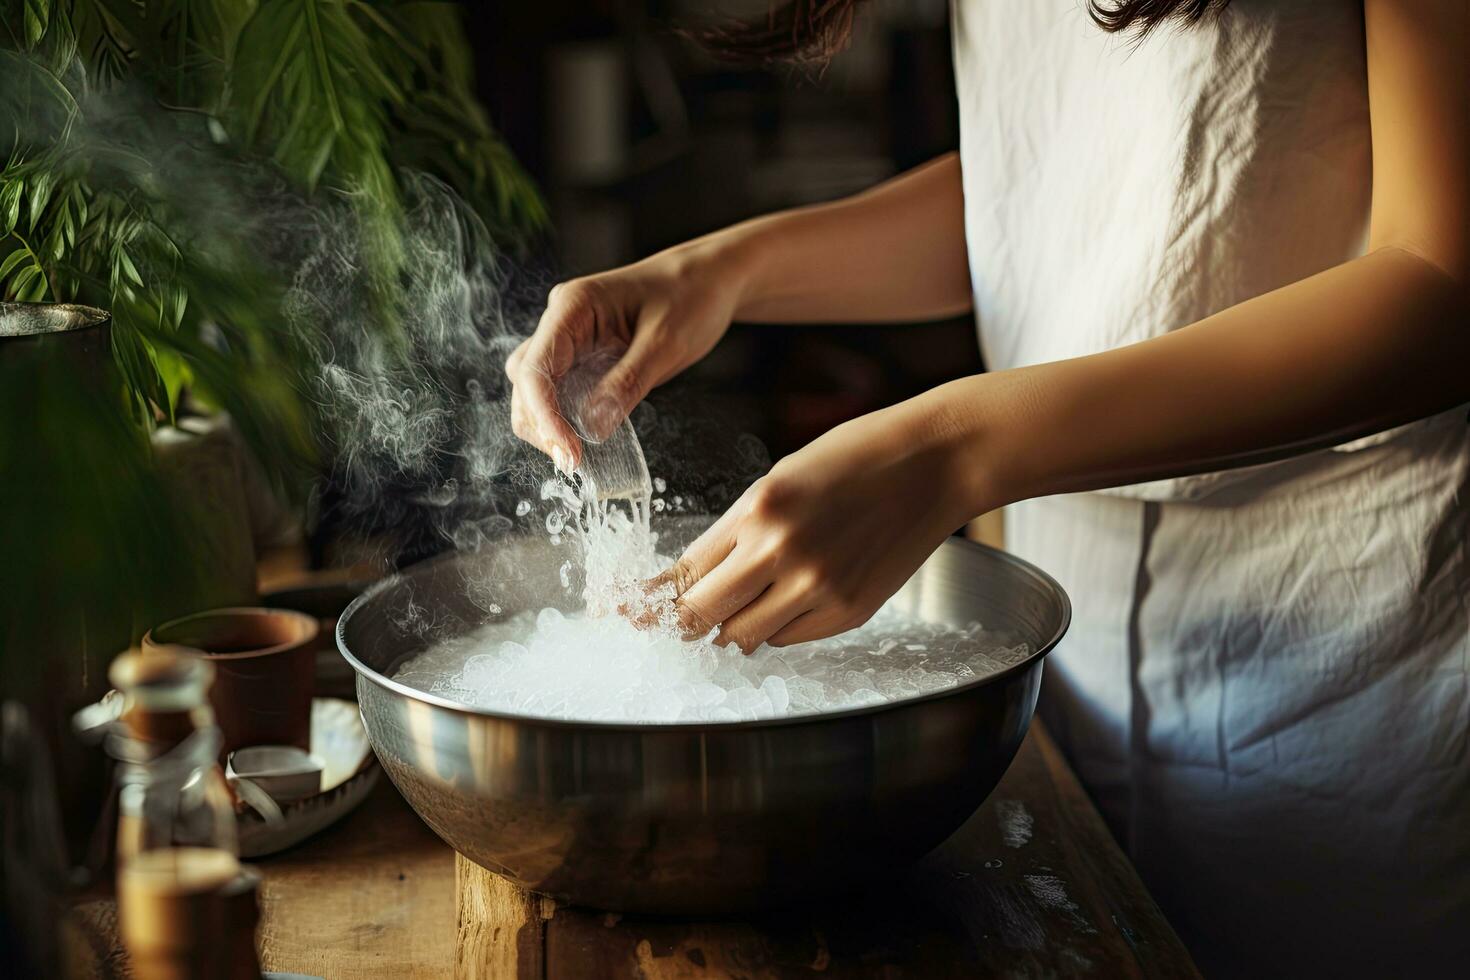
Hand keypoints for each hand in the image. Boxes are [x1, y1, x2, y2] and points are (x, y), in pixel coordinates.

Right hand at [506, 241, 744, 467]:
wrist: (710, 280)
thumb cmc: (691, 297)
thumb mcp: (666, 343)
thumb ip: (629, 383)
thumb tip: (593, 428)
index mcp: (572, 306)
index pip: (536, 368)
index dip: (545, 417)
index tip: (568, 453)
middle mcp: (562, 321)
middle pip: (526, 381)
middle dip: (541, 424)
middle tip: (572, 461)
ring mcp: (571, 338)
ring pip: (538, 388)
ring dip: (548, 423)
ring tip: (576, 456)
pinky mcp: (586, 355)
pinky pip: (563, 390)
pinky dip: (567, 417)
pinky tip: (584, 438)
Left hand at [663, 390, 984, 651]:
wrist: (934, 463)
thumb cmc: (854, 458)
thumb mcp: (780, 479)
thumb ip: (737, 532)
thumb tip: (694, 582)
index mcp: (757, 509)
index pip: (683, 574)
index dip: (649, 602)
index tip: (625, 615)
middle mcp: (781, 552)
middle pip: (701, 617)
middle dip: (683, 621)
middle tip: (675, 620)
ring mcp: (817, 588)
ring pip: (742, 637)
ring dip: (733, 624)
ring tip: (752, 594)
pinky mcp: (848, 611)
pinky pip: (788, 638)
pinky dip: (778, 625)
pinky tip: (796, 593)